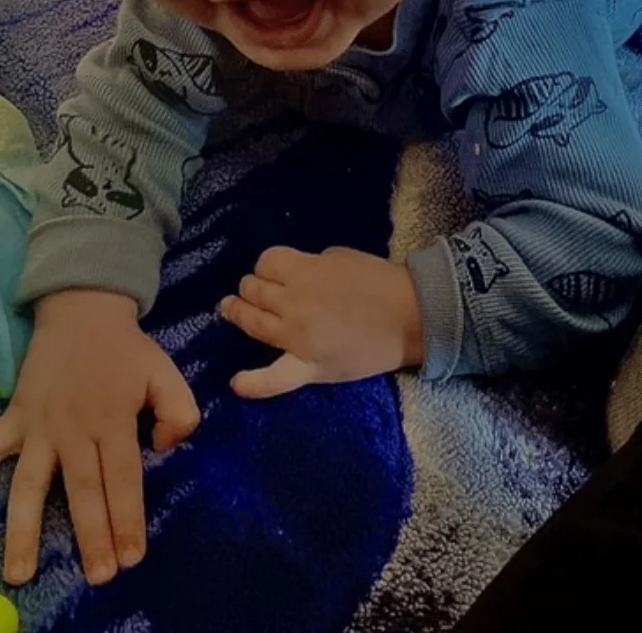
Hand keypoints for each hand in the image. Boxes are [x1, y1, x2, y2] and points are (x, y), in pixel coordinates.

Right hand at [0, 290, 199, 586]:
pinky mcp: (14, 418)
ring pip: (28, 483)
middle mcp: (74, 428)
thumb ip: (180, 411)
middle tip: (98, 575)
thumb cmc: (128, 351)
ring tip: (18, 574)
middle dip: (90, 534)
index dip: (127, 518)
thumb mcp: (167, 373)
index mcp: (114, 418)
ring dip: (22, 529)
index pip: (123, 477)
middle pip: (81, 489)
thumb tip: (164, 449)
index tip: (131, 557)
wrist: (84, 311)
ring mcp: (39, 426)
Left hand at [220, 246, 423, 398]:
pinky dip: (255, 383)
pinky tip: (237, 383)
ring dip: (238, 313)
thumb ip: (309, 266)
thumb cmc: (379, 280)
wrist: (411, 316)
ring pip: (253, 323)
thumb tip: (291, 278)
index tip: (274, 269)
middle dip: (252, 286)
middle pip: (255, 290)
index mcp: (304, 272)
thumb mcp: (339, 257)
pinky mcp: (309, 367)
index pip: (266, 262)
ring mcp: (297, 339)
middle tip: (255, 289)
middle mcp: (294, 304)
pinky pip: (276, 378)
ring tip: (230, 310)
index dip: (268, 264)